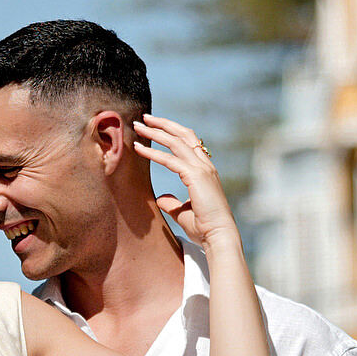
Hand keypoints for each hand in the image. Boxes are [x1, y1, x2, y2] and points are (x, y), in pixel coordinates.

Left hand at [133, 115, 235, 246]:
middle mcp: (205, 166)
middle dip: (163, 124)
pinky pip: (169, 159)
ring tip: (138, 126)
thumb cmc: (204, 228)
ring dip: (155, 132)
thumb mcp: (184, 212)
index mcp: (206, 171)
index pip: (189, 142)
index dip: (172, 132)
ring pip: (176, 142)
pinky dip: (153, 152)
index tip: (155, 126)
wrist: (218, 236)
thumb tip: (161, 198)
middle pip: (183, 135)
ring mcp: (202, 169)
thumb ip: (172, 203)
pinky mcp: (195, 176)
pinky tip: (139, 149)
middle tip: (144, 118)